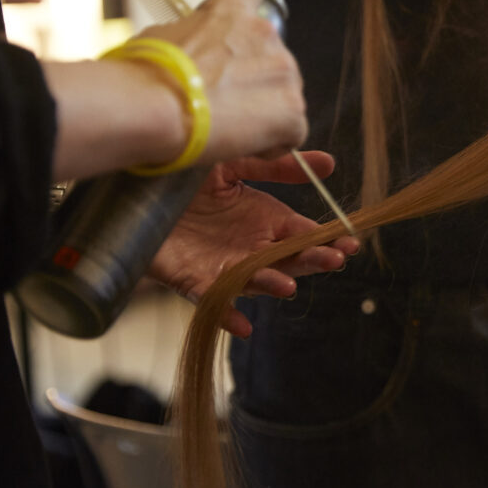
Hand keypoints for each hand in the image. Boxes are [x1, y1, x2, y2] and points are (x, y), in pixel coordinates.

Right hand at [142, 0, 307, 164]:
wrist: (150, 108)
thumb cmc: (140, 77)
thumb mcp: (161, 38)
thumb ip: (194, 39)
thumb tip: (194, 57)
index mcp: (228, 10)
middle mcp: (263, 32)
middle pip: (274, 60)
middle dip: (254, 86)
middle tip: (219, 108)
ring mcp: (282, 69)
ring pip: (283, 98)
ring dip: (261, 115)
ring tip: (222, 128)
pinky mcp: (291, 108)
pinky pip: (292, 132)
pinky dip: (273, 143)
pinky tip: (242, 145)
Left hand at [148, 152, 359, 337]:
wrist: (137, 188)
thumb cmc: (189, 176)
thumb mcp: (237, 163)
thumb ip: (279, 166)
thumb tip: (330, 163)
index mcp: (267, 220)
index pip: (306, 233)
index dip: (328, 238)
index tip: (350, 242)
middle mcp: (252, 246)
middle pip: (290, 259)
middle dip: (313, 260)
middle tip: (335, 259)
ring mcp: (225, 266)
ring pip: (258, 280)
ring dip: (274, 285)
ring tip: (289, 285)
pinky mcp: (193, 280)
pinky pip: (214, 302)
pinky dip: (229, 315)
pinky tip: (243, 325)